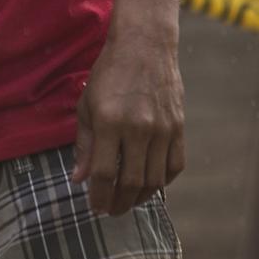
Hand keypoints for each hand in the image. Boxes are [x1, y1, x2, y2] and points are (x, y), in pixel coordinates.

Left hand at [73, 26, 185, 216]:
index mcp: (110, 123)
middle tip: (109, 211)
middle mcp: (138, 128)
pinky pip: (175, 166)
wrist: (144, 47)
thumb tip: (79, 179)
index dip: (98, 196)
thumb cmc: (109, 75)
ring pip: (155, 179)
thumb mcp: (87, 106)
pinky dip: (162, 182)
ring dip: (140, 197)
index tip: (93, 207)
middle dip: (118, 203)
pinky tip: (149, 185)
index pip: (104, 173)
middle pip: (131, 182)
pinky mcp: (179, 127)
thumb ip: (84, 145)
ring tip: (127, 202)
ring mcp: (163, 129)